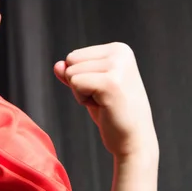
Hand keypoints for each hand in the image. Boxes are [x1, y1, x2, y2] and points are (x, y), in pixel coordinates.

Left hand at [54, 42, 157, 158]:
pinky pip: (75, 83)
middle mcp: (121, 53)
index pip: (74, 56)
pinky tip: (103, 107)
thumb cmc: (112, 113)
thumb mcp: (90, 86)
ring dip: (81, 93)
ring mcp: (118, 67)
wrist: (134, 141)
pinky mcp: (111, 83)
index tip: (103, 90)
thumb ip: (73, 72)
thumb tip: (57, 65)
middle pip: (71, 60)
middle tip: (103, 98)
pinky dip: (82, 100)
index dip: (82, 77)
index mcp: (119, 49)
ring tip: (104, 102)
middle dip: (79, 83)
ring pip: (71, 72)